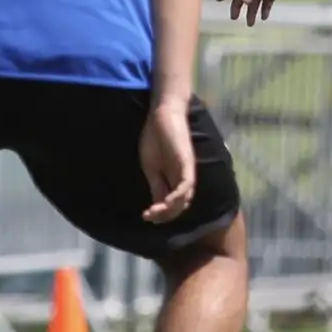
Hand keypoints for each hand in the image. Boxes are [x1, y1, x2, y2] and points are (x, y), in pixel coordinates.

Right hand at [139, 102, 196, 224]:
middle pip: (180, 205)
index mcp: (173, 180)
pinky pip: (187, 184)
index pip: (171, 204)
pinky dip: (178, 196)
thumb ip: (156, 185)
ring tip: (154, 212)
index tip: (145, 216)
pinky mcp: (187, 163)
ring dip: (171, 210)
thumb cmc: (155, 137)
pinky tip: (165, 203)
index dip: (160, 214)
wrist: (162, 114)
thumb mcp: (151, 167)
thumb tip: (157, 204)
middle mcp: (183, 178)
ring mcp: (186, 171)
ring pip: (185, 199)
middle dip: (165, 216)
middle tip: (149, 217)